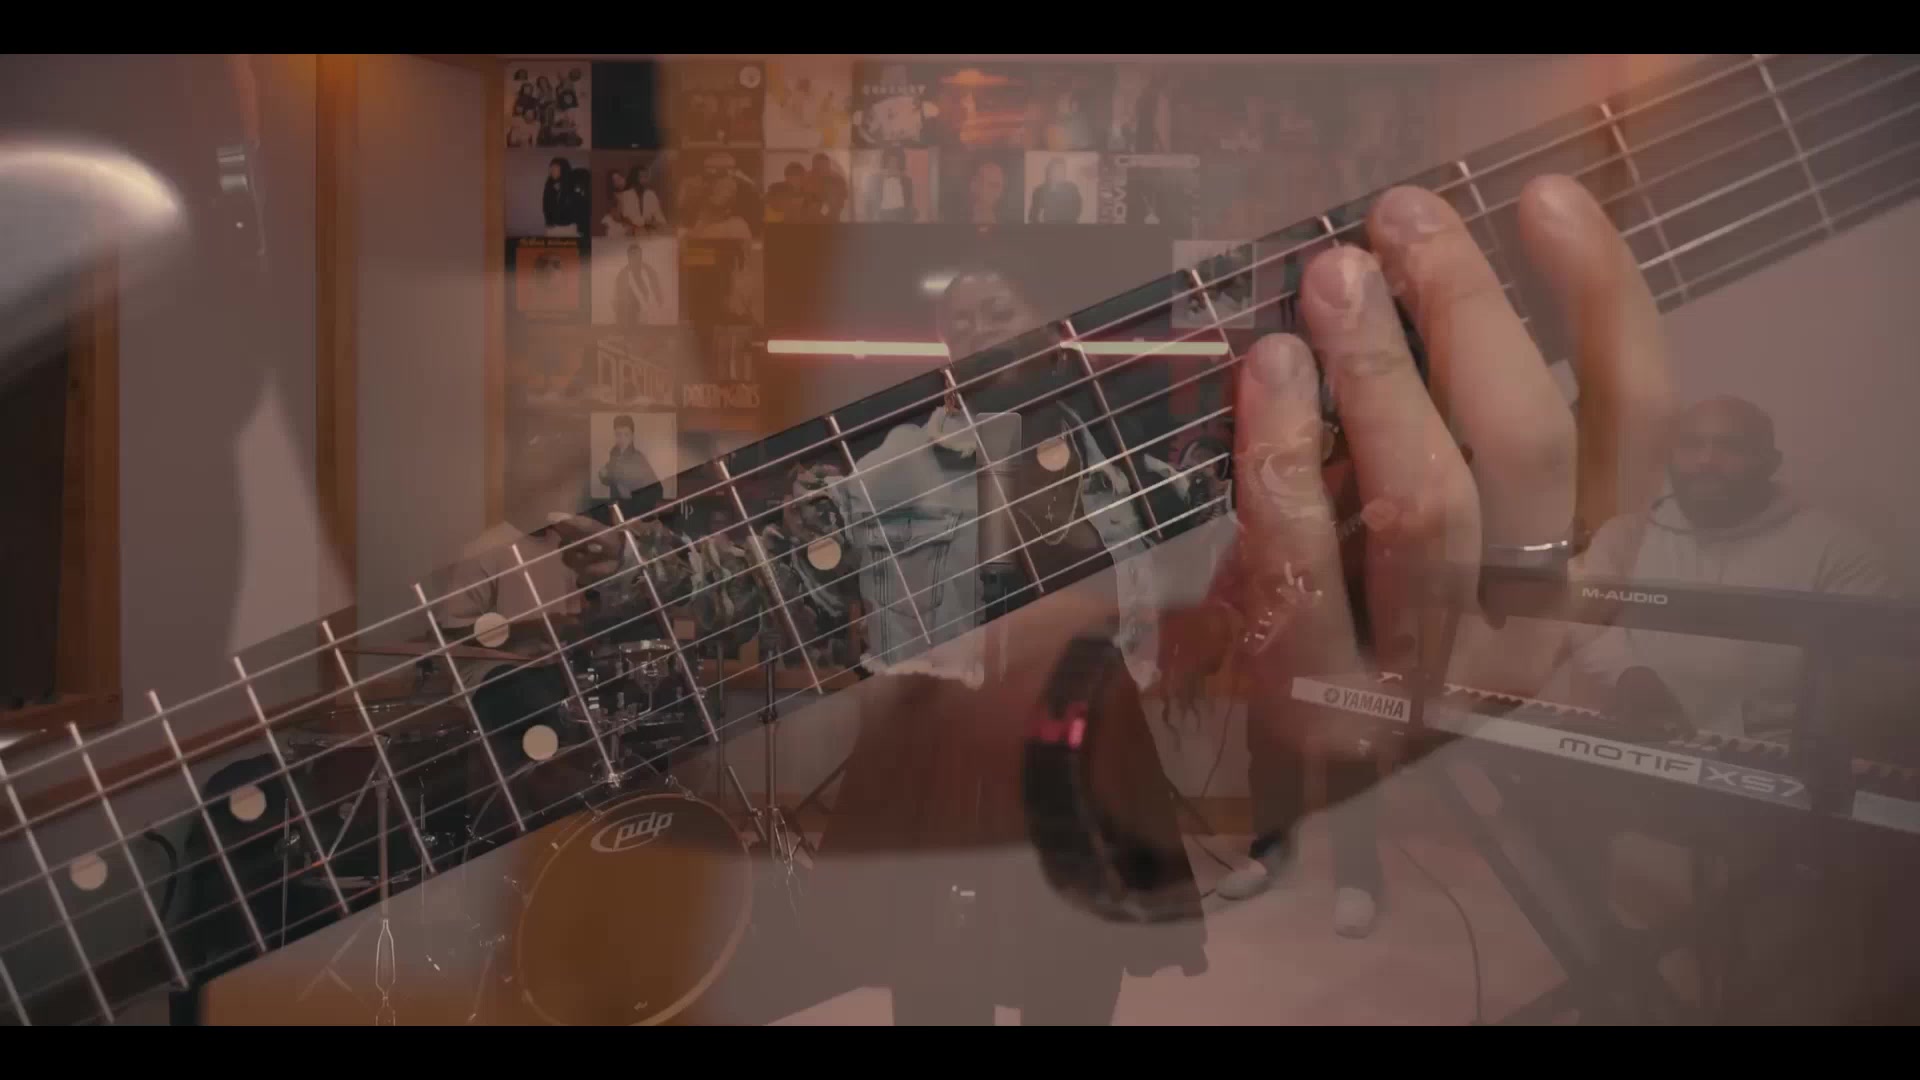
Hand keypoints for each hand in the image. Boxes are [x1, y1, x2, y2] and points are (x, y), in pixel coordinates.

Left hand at [1219, 175, 1675, 719]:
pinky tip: (1268, 370)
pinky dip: (1284, 451)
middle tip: (1399, 222)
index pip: (1635, 426)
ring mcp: (1435, 686)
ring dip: (1377, 370)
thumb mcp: (1435, 526)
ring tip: (1332, 278)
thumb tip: (1424, 272)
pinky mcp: (1331, 711)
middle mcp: (1536, 638)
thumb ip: (1452, 428)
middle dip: (1467, 312)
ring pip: (1427, 503)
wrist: (1260, 768)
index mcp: (1588, 577)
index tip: (1545, 199)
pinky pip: (1309, 559)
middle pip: (1528, 447)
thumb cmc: (1356, 609)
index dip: (1602, 302)